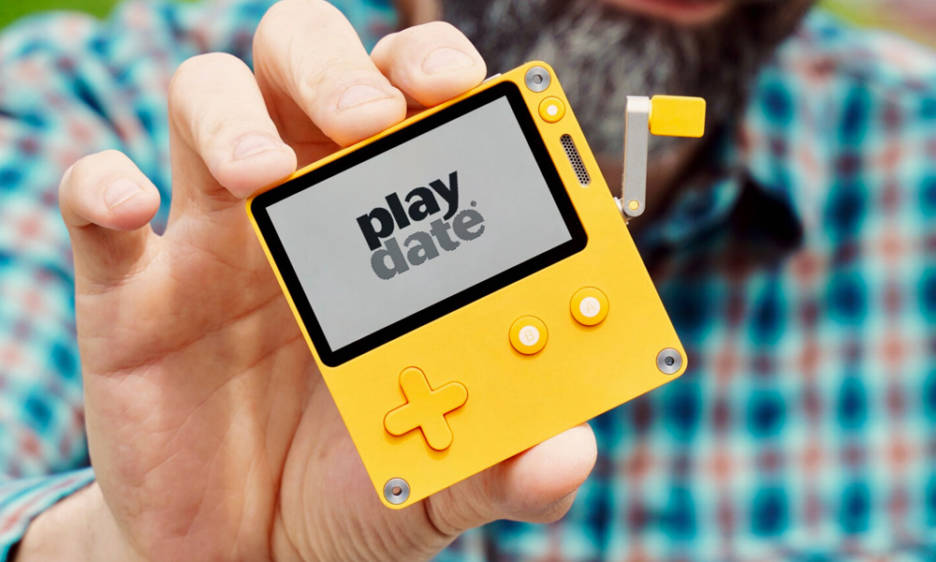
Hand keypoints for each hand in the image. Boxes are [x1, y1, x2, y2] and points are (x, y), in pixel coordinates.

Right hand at [30, 1, 596, 558]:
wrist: (252, 552)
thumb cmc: (357, 489)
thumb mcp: (439, 479)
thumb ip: (506, 465)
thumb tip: (569, 455)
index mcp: (391, 233)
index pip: (412, 101)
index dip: (432, 68)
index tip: (462, 88)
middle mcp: (304, 211)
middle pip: (305, 69)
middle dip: (336, 68)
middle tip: (370, 117)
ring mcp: (211, 242)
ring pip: (206, 101)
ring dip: (231, 114)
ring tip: (263, 173)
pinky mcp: (129, 294)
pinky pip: (99, 212)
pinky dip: (104, 190)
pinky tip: (131, 206)